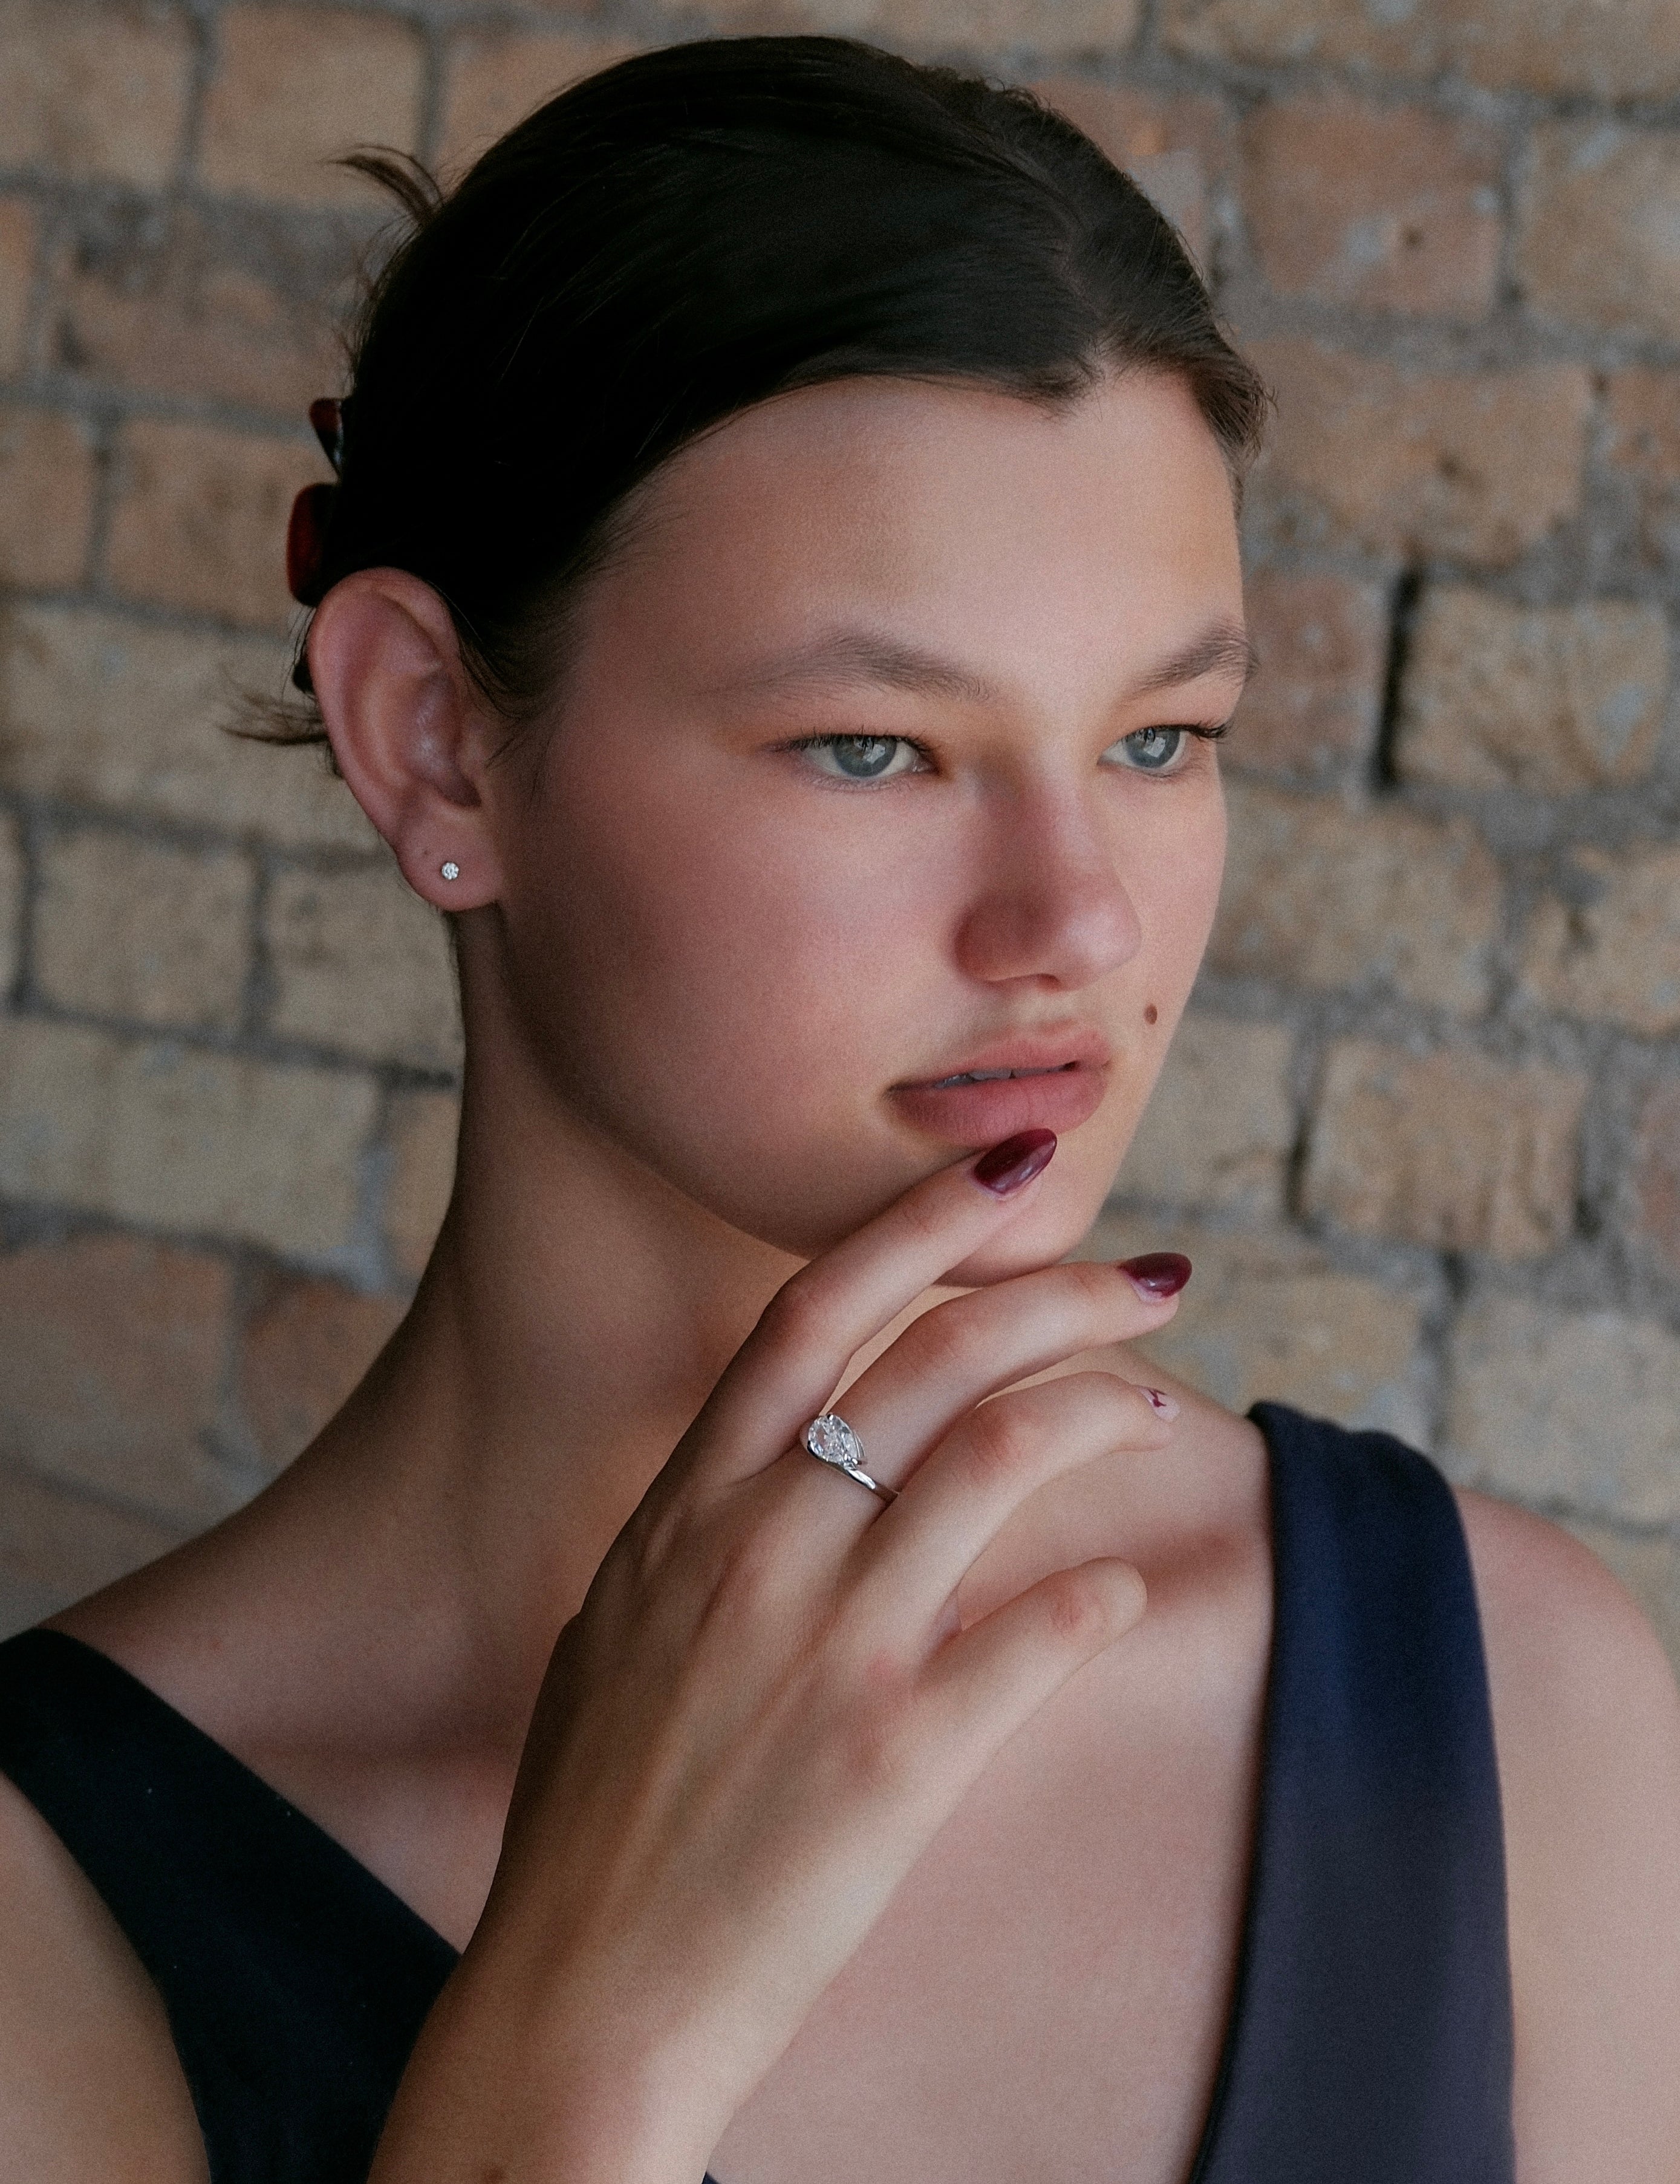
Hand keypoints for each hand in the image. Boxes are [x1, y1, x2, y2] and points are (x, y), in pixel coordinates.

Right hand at [371, 1131, 1188, 2183]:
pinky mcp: (897, 1754)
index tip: (1014, 1171)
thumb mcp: (618, 1627)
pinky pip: (1040, 1633)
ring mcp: (830, 1643)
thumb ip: (700, 1532)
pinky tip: (1128, 1594)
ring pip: (1000, 1455)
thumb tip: (786, 1472)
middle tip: (1157, 1279)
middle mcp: (757, 1545)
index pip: (813, 1310)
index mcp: (685, 1506)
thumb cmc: (591, 1815)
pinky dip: (1105, 1597)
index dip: (923, 1221)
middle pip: (937, 1356)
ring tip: (1159, 1414)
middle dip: (1065, 1292)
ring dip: (1105, 1414)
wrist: (583, 1995)